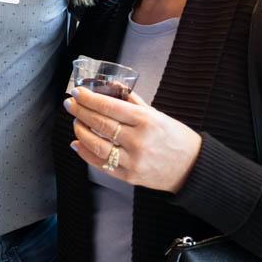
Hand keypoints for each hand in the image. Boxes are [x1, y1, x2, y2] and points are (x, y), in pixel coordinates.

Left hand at [64, 86, 201, 192]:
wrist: (192, 168)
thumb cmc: (175, 137)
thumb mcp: (157, 114)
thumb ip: (133, 101)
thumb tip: (111, 85)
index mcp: (146, 121)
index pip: (110, 107)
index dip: (89, 99)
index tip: (77, 92)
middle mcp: (138, 141)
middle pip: (100, 124)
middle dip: (80, 112)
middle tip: (70, 104)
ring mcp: (133, 160)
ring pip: (97, 145)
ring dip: (80, 132)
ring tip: (75, 122)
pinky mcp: (129, 176)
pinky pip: (101, 165)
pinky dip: (85, 153)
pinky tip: (77, 144)